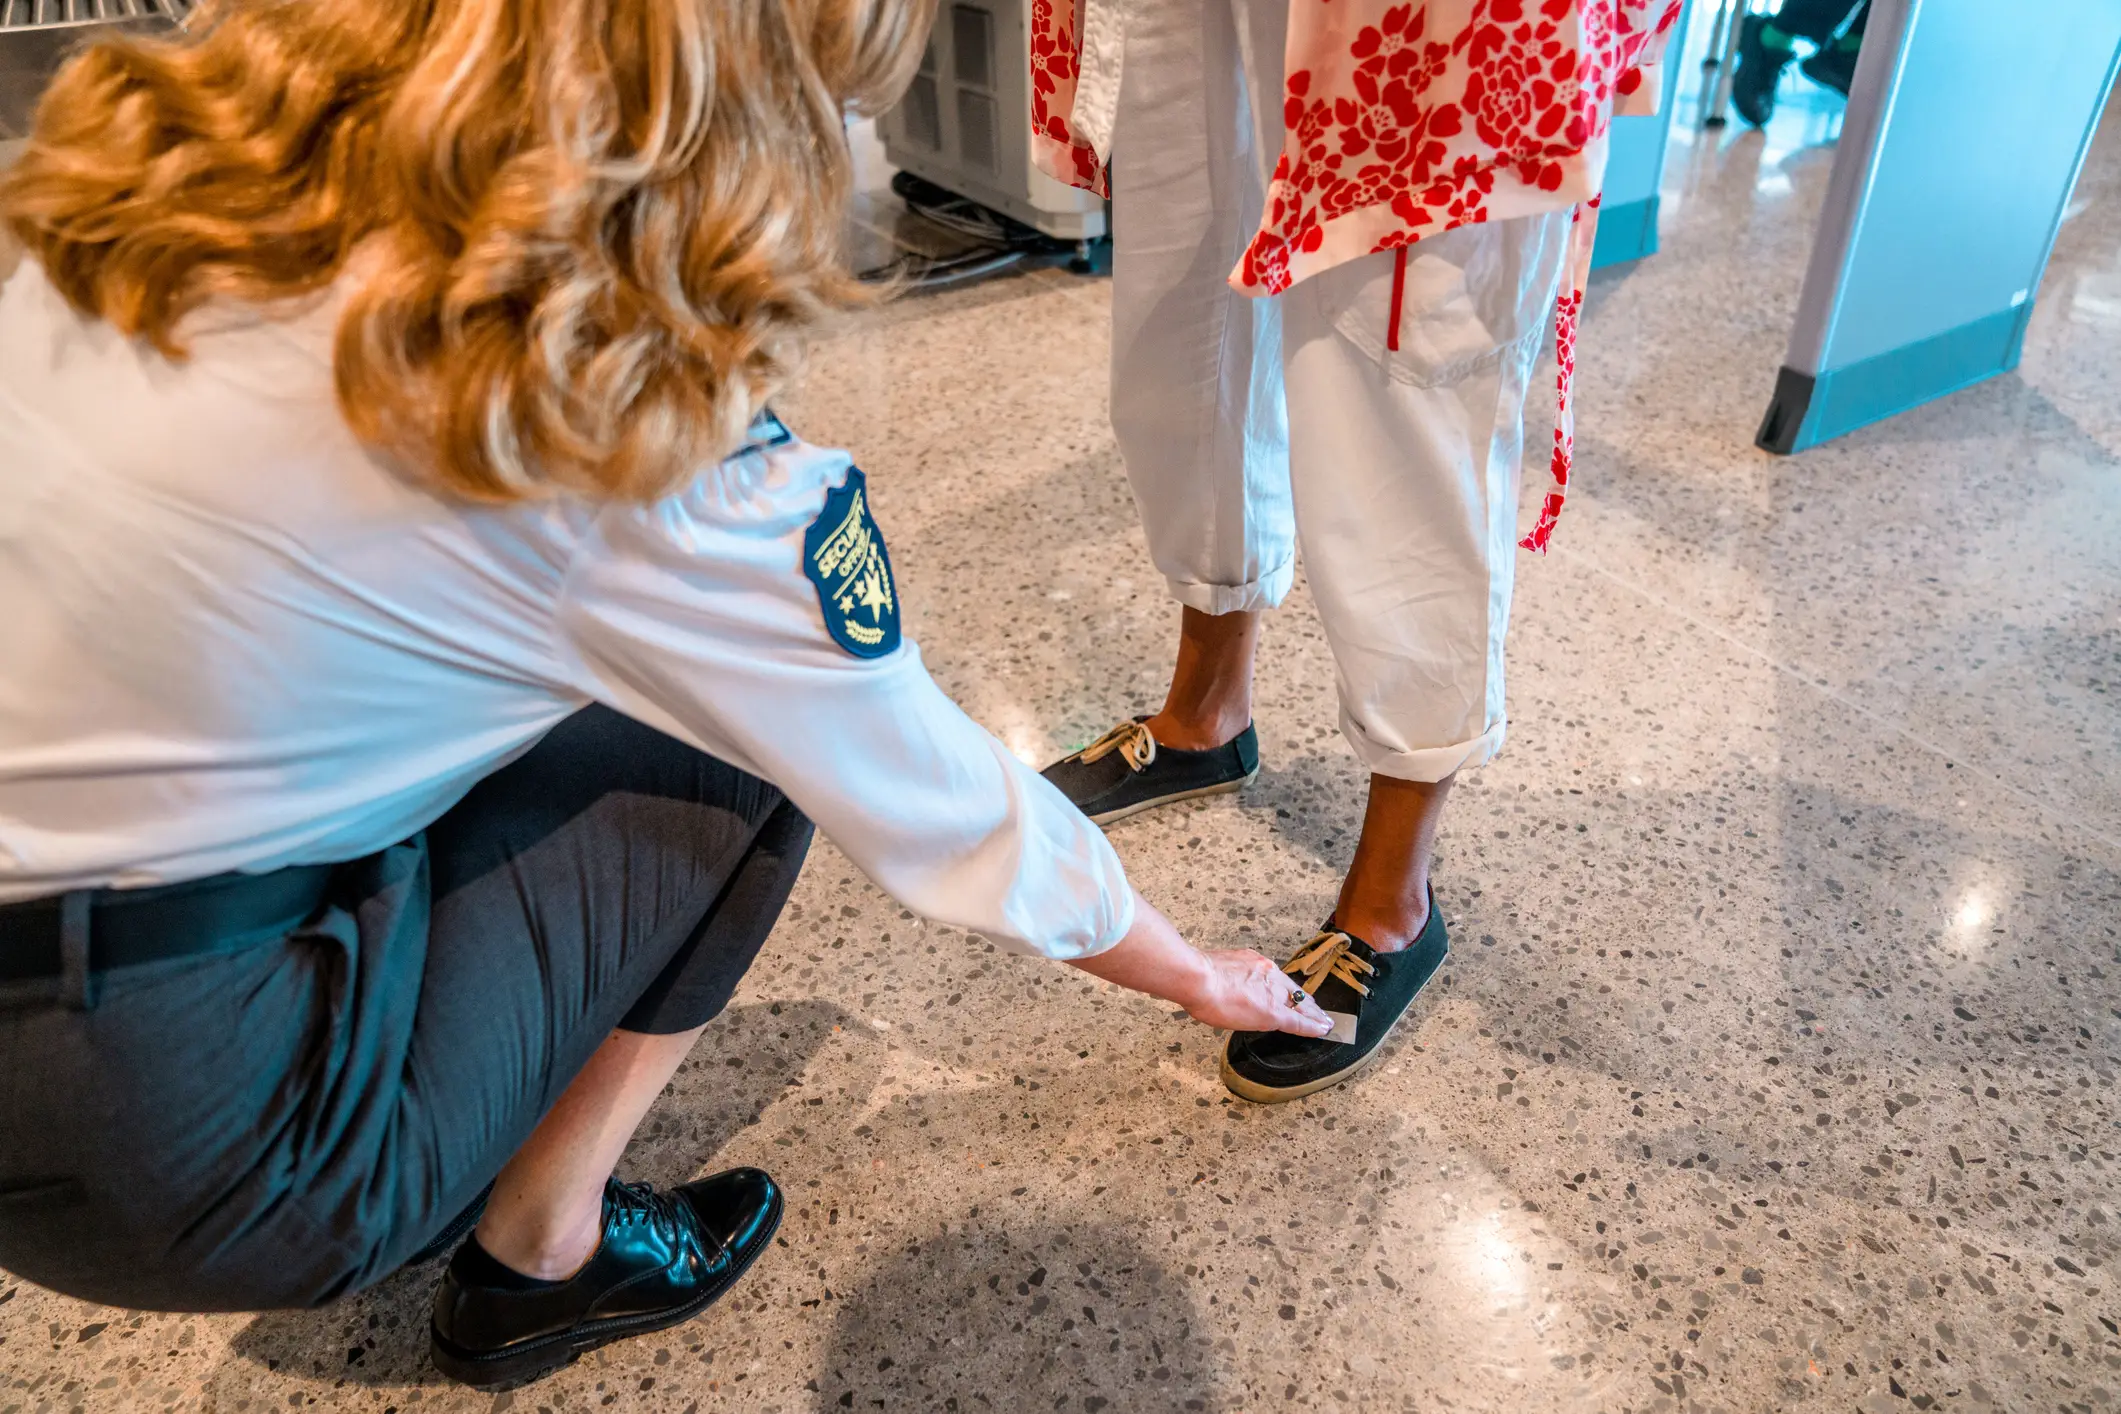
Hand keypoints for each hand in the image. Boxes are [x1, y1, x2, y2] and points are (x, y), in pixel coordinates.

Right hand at [1066, 889, 1333, 1037]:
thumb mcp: (1194, 965)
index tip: (1293, 994)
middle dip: (1305, 999)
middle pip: (1290, 988)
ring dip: (1313, 1013)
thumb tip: (1170, 963)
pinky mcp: (1271, 1011)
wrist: (1191, 974)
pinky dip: (1314, 1025)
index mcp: (1247, 961)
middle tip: (1319, 1011)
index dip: (1285, 988)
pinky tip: (1325, 1030)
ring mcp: (1268, 991)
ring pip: (1299, 1003)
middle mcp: (1263, 971)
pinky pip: (1299, 1019)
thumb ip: (1194, 966)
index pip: (1272, 976)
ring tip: (1326, 1022)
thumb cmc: (1185, 970)